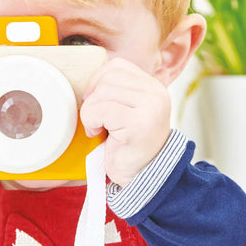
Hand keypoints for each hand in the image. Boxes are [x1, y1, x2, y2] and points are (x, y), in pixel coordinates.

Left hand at [80, 57, 170, 186]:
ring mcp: (150, 107)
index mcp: (153, 87)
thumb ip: (116, 91)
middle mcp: (156, 93)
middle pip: (107, 78)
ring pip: (102, 93)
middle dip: (93, 99)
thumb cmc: (128, 145)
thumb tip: (88, 80)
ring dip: (91, 112)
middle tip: (97, 120)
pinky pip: (100, 110)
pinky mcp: (138, 123)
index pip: (116, 67)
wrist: (142, 178)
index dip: (98, 82)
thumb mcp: (125, 110)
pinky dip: (91, 121)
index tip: (96, 104)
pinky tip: (99, 134)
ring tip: (100, 129)